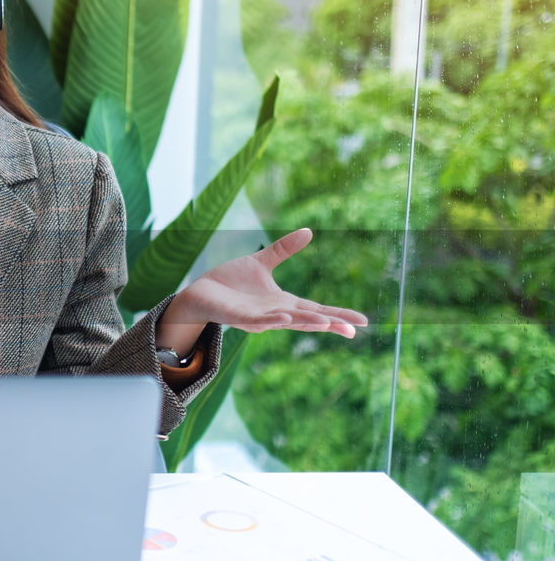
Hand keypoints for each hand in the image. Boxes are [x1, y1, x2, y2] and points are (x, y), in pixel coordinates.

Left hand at [158, 228, 367, 351]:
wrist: (199, 291)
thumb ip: (283, 250)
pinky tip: (286, 318)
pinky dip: (272, 319)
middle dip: (329, 324)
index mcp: (282, 303)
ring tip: (326, 323)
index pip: (315, 310)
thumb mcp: (261, 263)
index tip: (362, 322)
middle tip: (354, 329)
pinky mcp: (237, 317)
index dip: (337, 315)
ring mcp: (256, 318)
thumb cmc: (230, 282)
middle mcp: (273, 314)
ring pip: (285, 322)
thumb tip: (309, 231)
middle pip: (306, 320)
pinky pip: (257, 320)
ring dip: (305, 323)